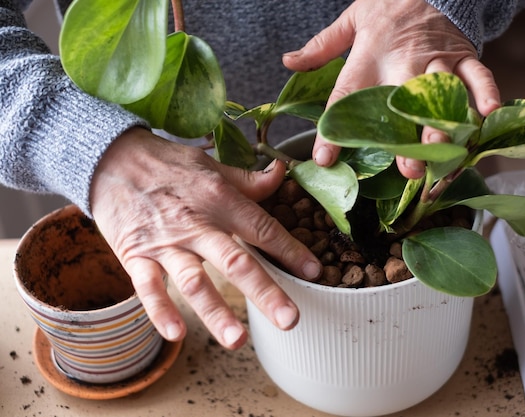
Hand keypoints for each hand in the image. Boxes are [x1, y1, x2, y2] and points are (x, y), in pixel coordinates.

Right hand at [90, 127, 321, 348]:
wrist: (109, 158)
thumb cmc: (166, 163)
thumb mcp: (211, 165)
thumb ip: (248, 180)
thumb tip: (283, 174)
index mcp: (220, 200)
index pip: (262, 228)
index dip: (290, 249)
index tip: (314, 272)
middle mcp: (196, 224)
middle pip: (235, 261)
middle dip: (264, 292)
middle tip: (290, 319)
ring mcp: (165, 243)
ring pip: (194, 281)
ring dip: (215, 312)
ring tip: (237, 340)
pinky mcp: (135, 255)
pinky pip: (147, 288)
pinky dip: (160, 311)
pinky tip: (176, 334)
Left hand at [283, 0, 500, 178]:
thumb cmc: (388, 4)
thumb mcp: (351, 19)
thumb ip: (321, 46)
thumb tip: (289, 62)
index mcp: (369, 57)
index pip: (346, 95)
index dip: (334, 129)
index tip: (324, 157)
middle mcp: (402, 63)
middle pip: (400, 102)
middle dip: (405, 136)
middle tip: (407, 169)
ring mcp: (436, 60)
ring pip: (440, 94)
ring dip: (442, 123)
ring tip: (442, 151)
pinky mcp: (462, 55)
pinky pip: (477, 74)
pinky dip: (485, 92)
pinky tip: (489, 114)